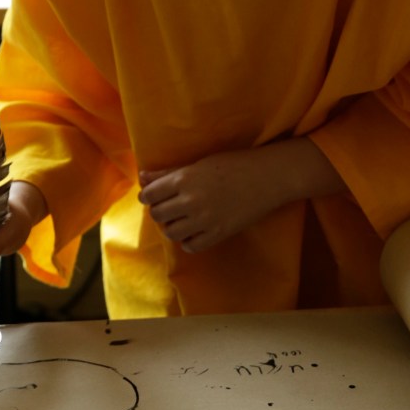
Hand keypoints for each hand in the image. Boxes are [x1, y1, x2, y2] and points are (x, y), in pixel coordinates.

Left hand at [138, 139, 345, 253]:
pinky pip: (190, 246)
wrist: (268, 178)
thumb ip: (169, 173)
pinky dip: (188, 240)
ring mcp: (205, 220)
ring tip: (182, 218)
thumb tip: (142, 177)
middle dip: (159, 211)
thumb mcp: (199, 164)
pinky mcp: (218, 234)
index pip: (150, 194)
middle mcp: (191, 201)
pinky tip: (195, 230)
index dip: (147, 196)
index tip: (153, 196)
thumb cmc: (234, 164)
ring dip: (172, 226)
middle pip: (157, 214)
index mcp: (185, 179)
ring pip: (171, 232)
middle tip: (169, 206)